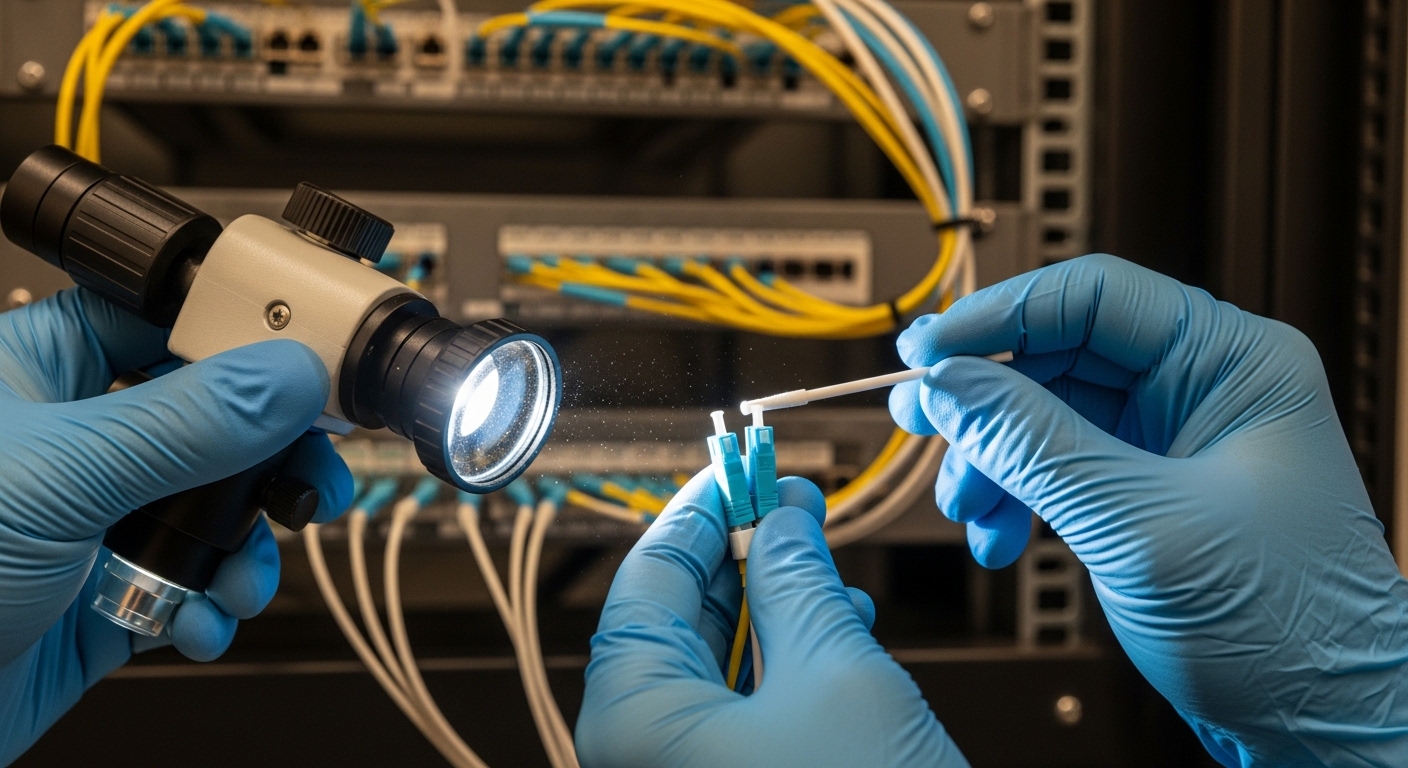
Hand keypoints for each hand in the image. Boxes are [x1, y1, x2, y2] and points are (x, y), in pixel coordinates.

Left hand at [0, 288, 352, 762]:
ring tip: (241, 575)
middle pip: (214, 421)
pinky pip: (194, 586)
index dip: (243, 334)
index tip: (310, 357)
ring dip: (247, 550)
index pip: (166, 322)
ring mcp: (93, 524)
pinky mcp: (108, 597)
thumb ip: (185, 423)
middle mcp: (74, 443)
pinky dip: (211, 607)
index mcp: (40, 375)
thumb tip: (285, 373)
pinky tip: (194, 621)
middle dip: (270, 461)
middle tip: (310, 476)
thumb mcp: (58, 479)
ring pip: (215, 511)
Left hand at [576, 469, 968, 767]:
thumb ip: (799, 582)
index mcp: (634, 719)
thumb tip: (783, 519)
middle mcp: (643, 751)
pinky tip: (832, 622)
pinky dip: (782, 655)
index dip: (701, 508)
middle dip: (737, 549)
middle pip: (673, 614)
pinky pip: (738, 706)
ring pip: (712, 658)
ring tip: (818, 551)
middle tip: (784, 499)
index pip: (647, 575)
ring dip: (768, 597)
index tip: (740, 467)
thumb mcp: (836, 676)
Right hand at [888, 254, 1407, 765]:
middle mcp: (1200, 390)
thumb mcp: (1141, 525)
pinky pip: (1051, 466)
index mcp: (1233, 362)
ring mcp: (1169, 442)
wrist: (1318, 722)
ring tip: (967, 504)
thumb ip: (1033, 446)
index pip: (1092, 297)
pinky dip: (1011, 496)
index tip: (926, 348)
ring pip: (1042, 414)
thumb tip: (949, 385)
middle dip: (983, 398)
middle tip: (921, 418)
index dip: (998, 316)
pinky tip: (998, 535)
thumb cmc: (1289, 630)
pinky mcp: (1142, 492)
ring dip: (990, 458)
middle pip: (1056, 355)